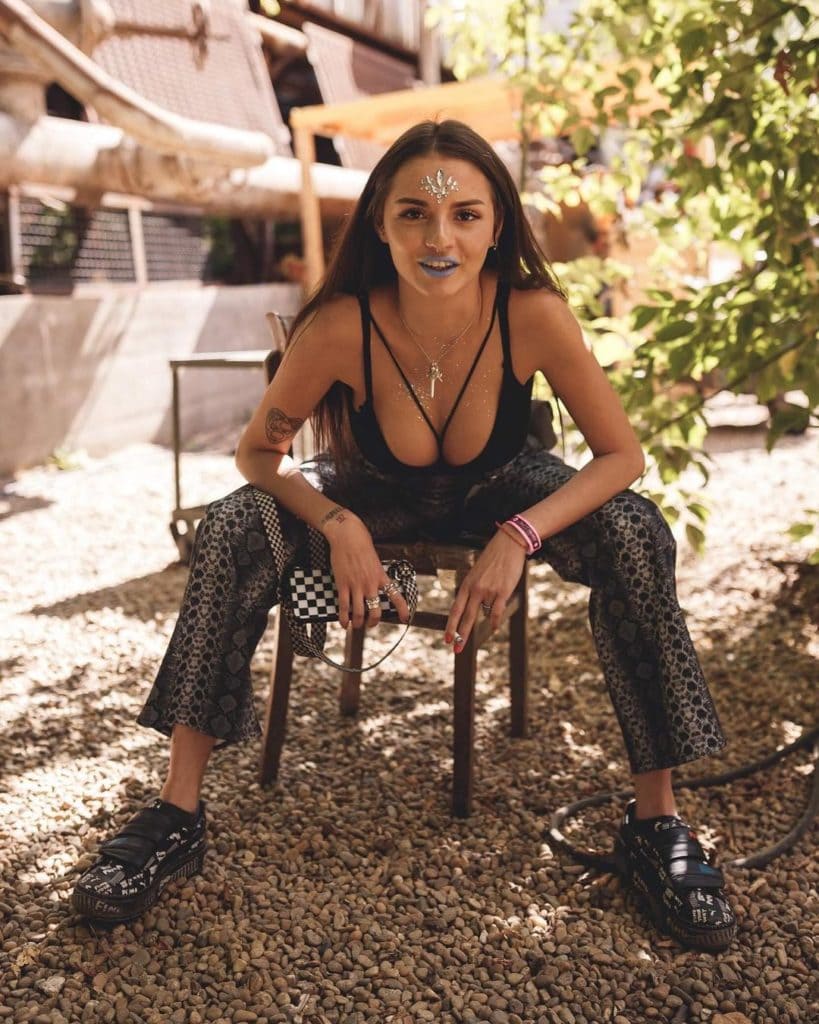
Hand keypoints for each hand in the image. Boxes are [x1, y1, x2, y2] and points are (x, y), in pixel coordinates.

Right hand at [325, 513, 408, 629]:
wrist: (348, 536)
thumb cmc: (361, 545)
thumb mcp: (375, 561)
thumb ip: (375, 575)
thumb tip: (372, 587)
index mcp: (381, 576)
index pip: (396, 596)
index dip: (402, 609)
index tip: (405, 618)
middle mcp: (370, 584)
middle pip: (375, 611)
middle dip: (373, 622)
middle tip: (370, 624)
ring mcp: (356, 585)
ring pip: (359, 613)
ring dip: (358, 623)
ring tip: (356, 625)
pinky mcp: (343, 584)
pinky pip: (344, 607)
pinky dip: (344, 618)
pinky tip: (344, 623)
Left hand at [444, 530, 526, 652]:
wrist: (508, 545)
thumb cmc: (493, 559)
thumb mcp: (477, 573)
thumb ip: (474, 590)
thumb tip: (475, 609)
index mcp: (467, 585)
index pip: (455, 610)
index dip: (450, 626)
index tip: (447, 640)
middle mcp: (475, 589)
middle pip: (465, 618)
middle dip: (460, 636)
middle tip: (455, 650)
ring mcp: (489, 591)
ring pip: (485, 613)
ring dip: (487, 618)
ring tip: (490, 620)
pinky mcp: (502, 591)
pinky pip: (496, 612)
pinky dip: (495, 622)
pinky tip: (493, 628)